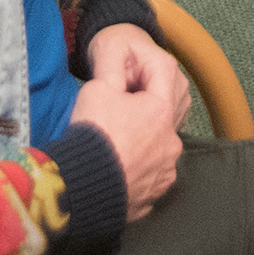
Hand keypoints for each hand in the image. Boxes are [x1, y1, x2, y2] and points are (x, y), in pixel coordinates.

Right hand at [70, 35, 187, 222]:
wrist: (81, 186)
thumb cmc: (93, 133)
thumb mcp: (98, 87)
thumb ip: (113, 68)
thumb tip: (119, 60)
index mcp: (163, 111)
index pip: (163, 71)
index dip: (143, 64)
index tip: (125, 71)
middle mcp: (172, 142)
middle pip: (164, 110)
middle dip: (146, 102)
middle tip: (121, 103)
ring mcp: (165, 171)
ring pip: (159, 144)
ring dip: (145, 137)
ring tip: (118, 137)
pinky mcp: (154, 194)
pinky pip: (151, 172)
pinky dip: (139, 165)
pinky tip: (120, 163)